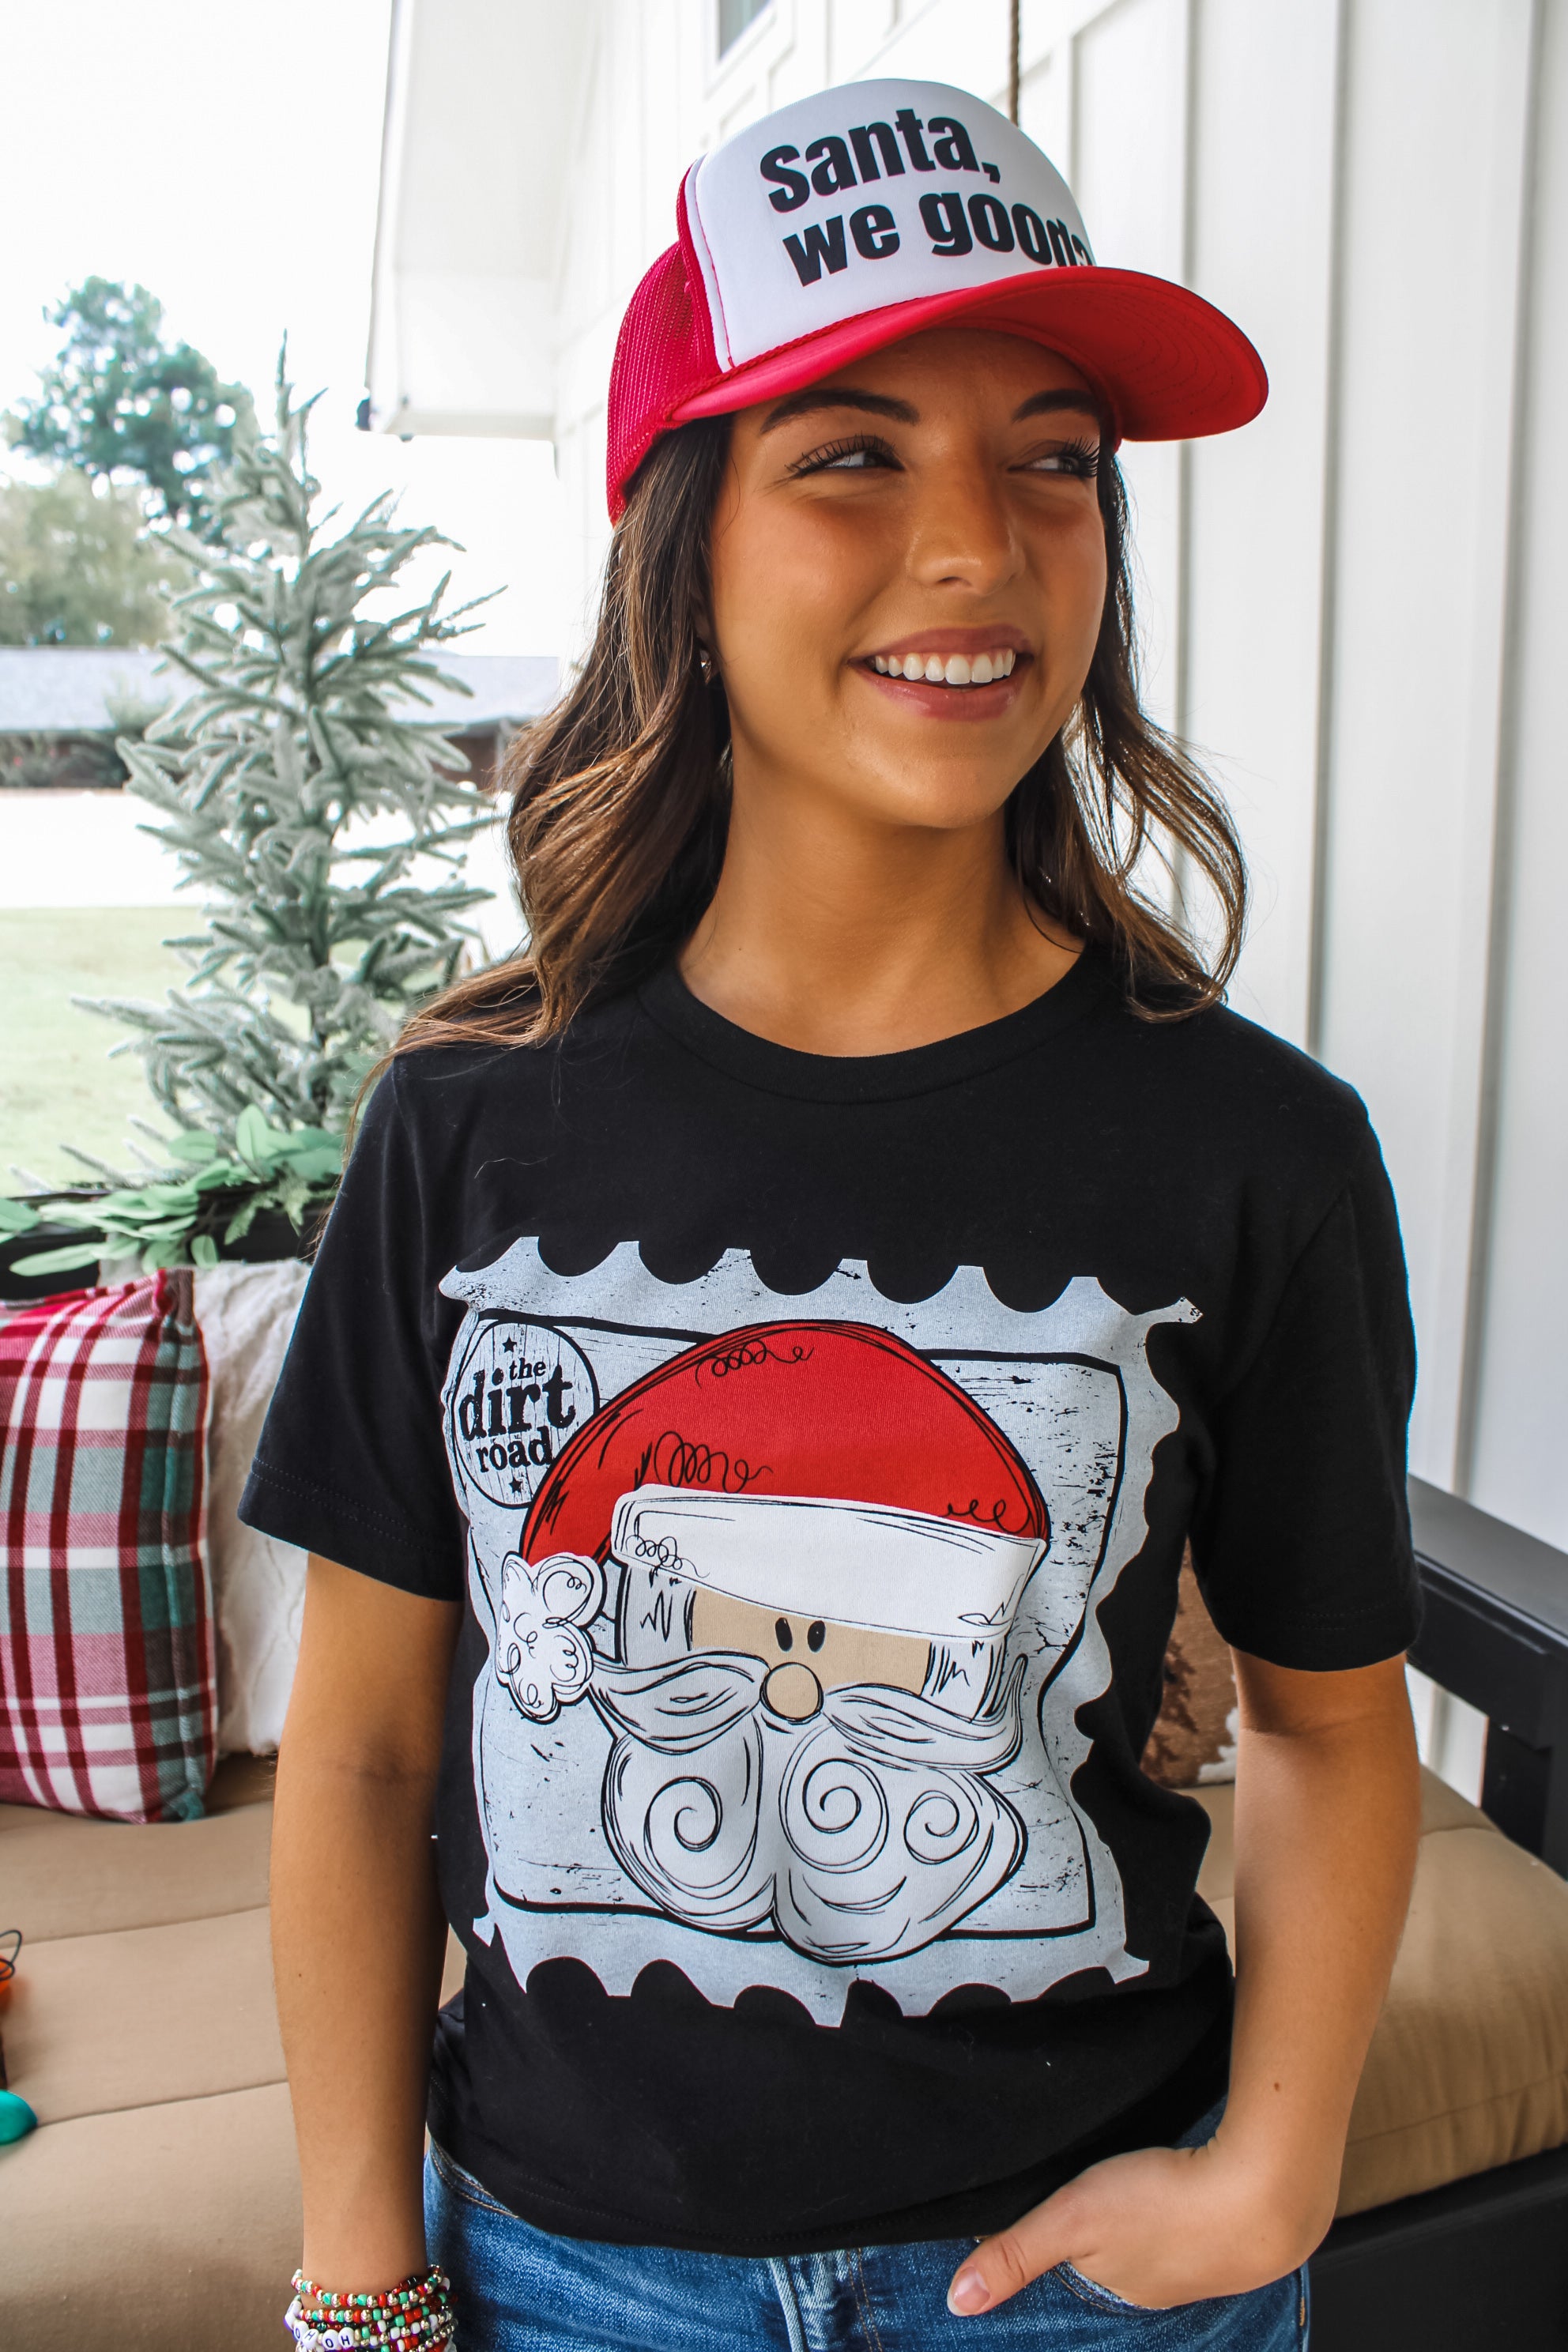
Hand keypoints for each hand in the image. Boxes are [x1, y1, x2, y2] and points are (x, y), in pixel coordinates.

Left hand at [946, 2132, 1332, 2315]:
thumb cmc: (1165, 2203)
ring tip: (1140, 2196)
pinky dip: (1186, 2209)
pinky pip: (1196, 2223)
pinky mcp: (1232, 2231)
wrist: (1264, 2194)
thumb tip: (956, 2301)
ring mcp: (1201, 2264)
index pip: (1075, 2274)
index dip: (1062, 2249)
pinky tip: (1185, 2188)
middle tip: (1102, 2199)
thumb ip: (1016, 2253)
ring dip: (1149, 2221)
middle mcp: (1159, 2288)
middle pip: (1118, 2261)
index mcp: (1119, 2291)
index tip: (1056, 2223)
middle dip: (1107, 2238)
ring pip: (1159, 2243)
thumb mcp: (1073, 2220)